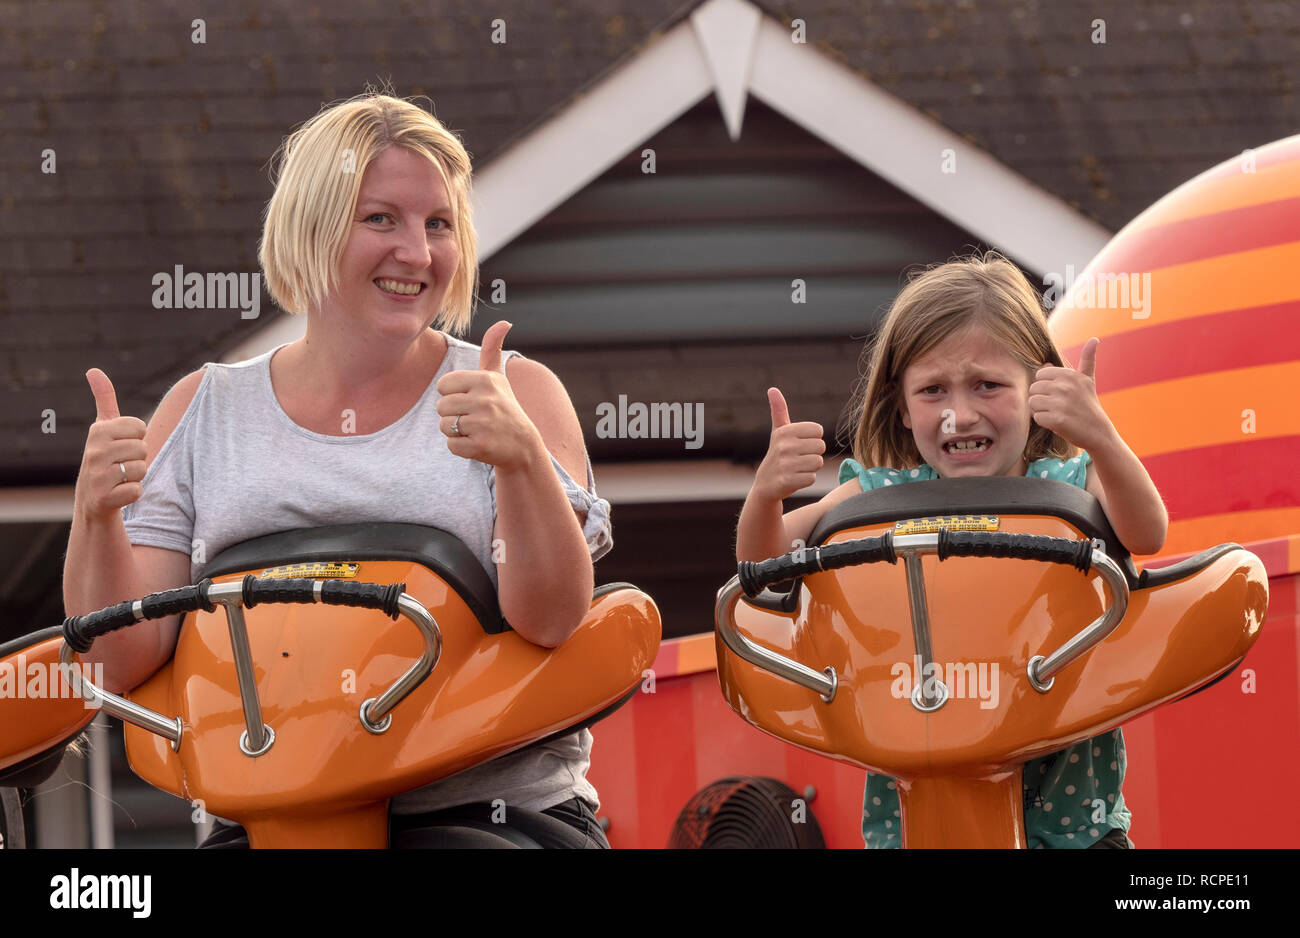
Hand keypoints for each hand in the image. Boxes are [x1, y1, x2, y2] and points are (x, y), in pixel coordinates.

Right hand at [76, 369, 147, 520]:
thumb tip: (93, 370)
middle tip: (121, 465)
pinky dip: (133, 493)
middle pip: (143, 448)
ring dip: (136, 476)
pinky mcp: (103, 498)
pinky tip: (119, 494)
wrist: (92, 501)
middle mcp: (93, 452)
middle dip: (138, 459)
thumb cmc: (105, 459)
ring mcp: (97, 476)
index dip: (138, 438)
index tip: (122, 446)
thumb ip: (104, 399)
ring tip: (120, 478)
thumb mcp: (103, 428)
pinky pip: (137, 490)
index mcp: (97, 431)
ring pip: (142, 469)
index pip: (140, 427)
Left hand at [435, 321, 542, 470]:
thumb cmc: (504, 407)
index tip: (471, 400)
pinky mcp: (480, 446)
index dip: (452, 394)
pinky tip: (478, 444)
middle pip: (441, 406)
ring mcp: (483, 424)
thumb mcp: (498, 377)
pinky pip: (452, 446)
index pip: (442, 385)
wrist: (522, 444)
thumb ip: (492, 348)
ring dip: (456, 432)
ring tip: (476, 430)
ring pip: (444, 426)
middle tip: (475, 418)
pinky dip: (461, 448)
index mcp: (485, 380)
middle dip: (453, 415)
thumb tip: (504, 321)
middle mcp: (485, 400)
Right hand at [753, 387, 824, 500]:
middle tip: (798, 459)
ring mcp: (785, 464)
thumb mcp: (778, 432)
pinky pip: (812, 477)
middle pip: (820, 447)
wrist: (765, 484)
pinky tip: (795, 479)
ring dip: (811, 468)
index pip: (818, 431)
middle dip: (813, 454)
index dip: (812, 440)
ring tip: (797, 468)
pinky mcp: (787, 481)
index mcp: (785, 431)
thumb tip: (772, 389)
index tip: (799, 445)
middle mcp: (784, 445)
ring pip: (818, 462)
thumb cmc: (778, 454)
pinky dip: (806, 480)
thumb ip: (779, 410)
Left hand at [1028, 338, 1114, 451]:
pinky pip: (1036, 417)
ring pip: (1032, 402)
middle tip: (1057, 406)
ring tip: (1055, 413)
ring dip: (1040, 410)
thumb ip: (1086, 360)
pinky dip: (1044, 421)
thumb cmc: (1089, 405)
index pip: (1040, 374)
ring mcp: (1061, 403)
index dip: (1045, 385)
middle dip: (1041, 398)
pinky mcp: (1057, 420)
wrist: (1098, 431)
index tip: (1058, 393)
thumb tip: (1093, 340)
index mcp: (1070, 375)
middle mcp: (1065, 387)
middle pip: (1034, 388)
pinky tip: (1056, 422)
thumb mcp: (1088, 380)